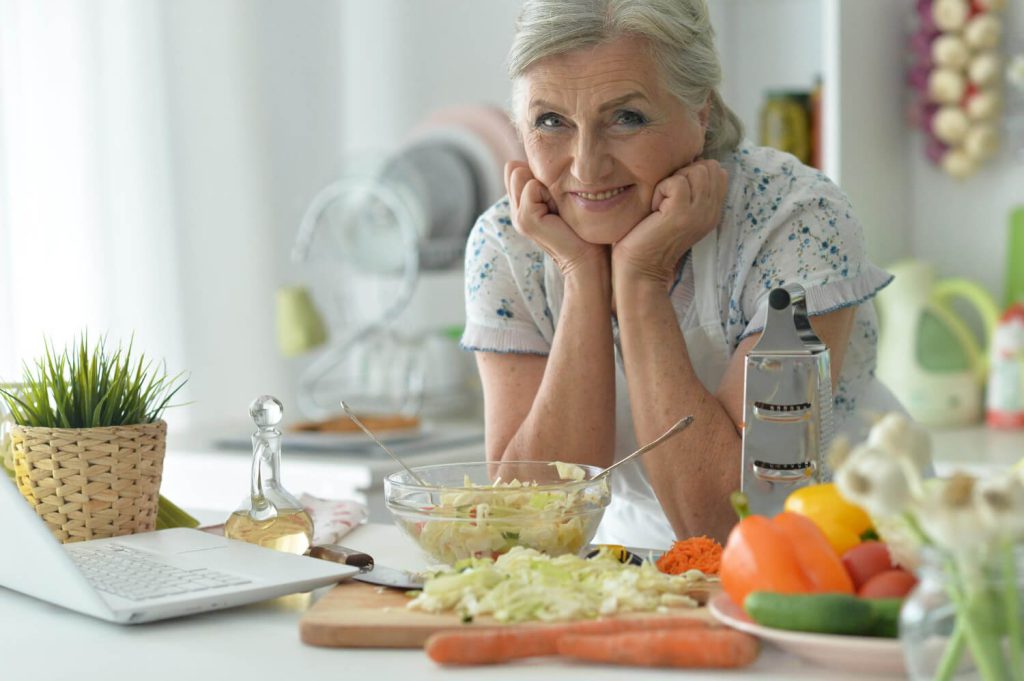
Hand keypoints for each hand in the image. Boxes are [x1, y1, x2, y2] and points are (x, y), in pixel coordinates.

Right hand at [505, 161, 606, 275]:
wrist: (589, 254)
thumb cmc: (581, 225)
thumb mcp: (559, 194)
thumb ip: (541, 178)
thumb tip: (519, 161)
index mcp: (521, 202)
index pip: (514, 168)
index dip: (537, 172)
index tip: (555, 195)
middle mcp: (515, 209)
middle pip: (514, 169)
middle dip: (539, 178)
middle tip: (557, 202)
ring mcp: (517, 216)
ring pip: (521, 175)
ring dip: (545, 186)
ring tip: (557, 208)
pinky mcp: (525, 220)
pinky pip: (531, 187)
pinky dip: (548, 195)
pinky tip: (557, 213)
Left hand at [612, 159, 728, 287]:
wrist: (640, 269)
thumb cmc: (649, 237)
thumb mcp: (676, 211)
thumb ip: (689, 190)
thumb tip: (689, 160)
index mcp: (712, 210)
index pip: (718, 170)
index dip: (693, 171)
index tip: (674, 194)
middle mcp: (711, 211)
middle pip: (708, 166)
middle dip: (682, 174)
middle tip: (666, 199)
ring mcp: (699, 212)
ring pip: (695, 170)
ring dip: (671, 182)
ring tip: (661, 205)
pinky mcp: (682, 213)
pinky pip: (676, 181)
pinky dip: (660, 191)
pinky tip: (655, 210)